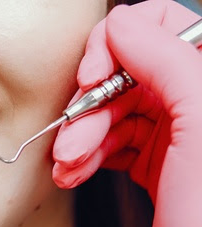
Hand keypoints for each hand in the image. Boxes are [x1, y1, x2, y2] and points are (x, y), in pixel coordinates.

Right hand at [51, 0, 201, 226]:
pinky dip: (86, 154)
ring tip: (68, 165)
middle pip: (130, 71)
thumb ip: (168, 65)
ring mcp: (181, 136)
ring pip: (113, 108)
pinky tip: (73, 173)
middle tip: (74, 137)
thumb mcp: (199, 134)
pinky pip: (111, 141)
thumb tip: (123, 23)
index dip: (120, 45)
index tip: (92, 76)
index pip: (166, 28)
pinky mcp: (158, 165)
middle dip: (91, 104)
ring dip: (82, 134)